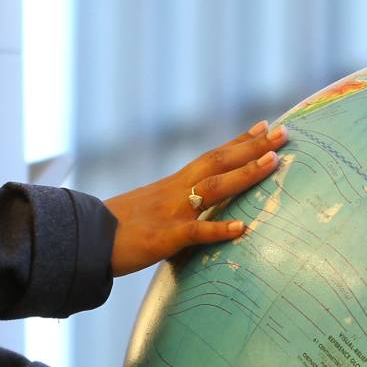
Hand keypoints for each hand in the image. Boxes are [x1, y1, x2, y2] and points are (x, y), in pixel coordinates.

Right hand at [103, 121, 289, 276]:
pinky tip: (242, 228)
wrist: (82, 240)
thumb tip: (197, 212)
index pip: (212, 156)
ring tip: (273, 162)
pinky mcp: (162, 238)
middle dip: (253, 148)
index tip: (265, 126)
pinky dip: (219, 229)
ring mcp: (170, 212)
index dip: (240, 141)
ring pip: (213, 188)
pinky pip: (195, 232)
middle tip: (284, 133)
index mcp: (173, 184)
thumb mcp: (150, 210)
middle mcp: (176, 191)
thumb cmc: (115, 229)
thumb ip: (176, 207)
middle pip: (219, 162)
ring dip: (244, 174)